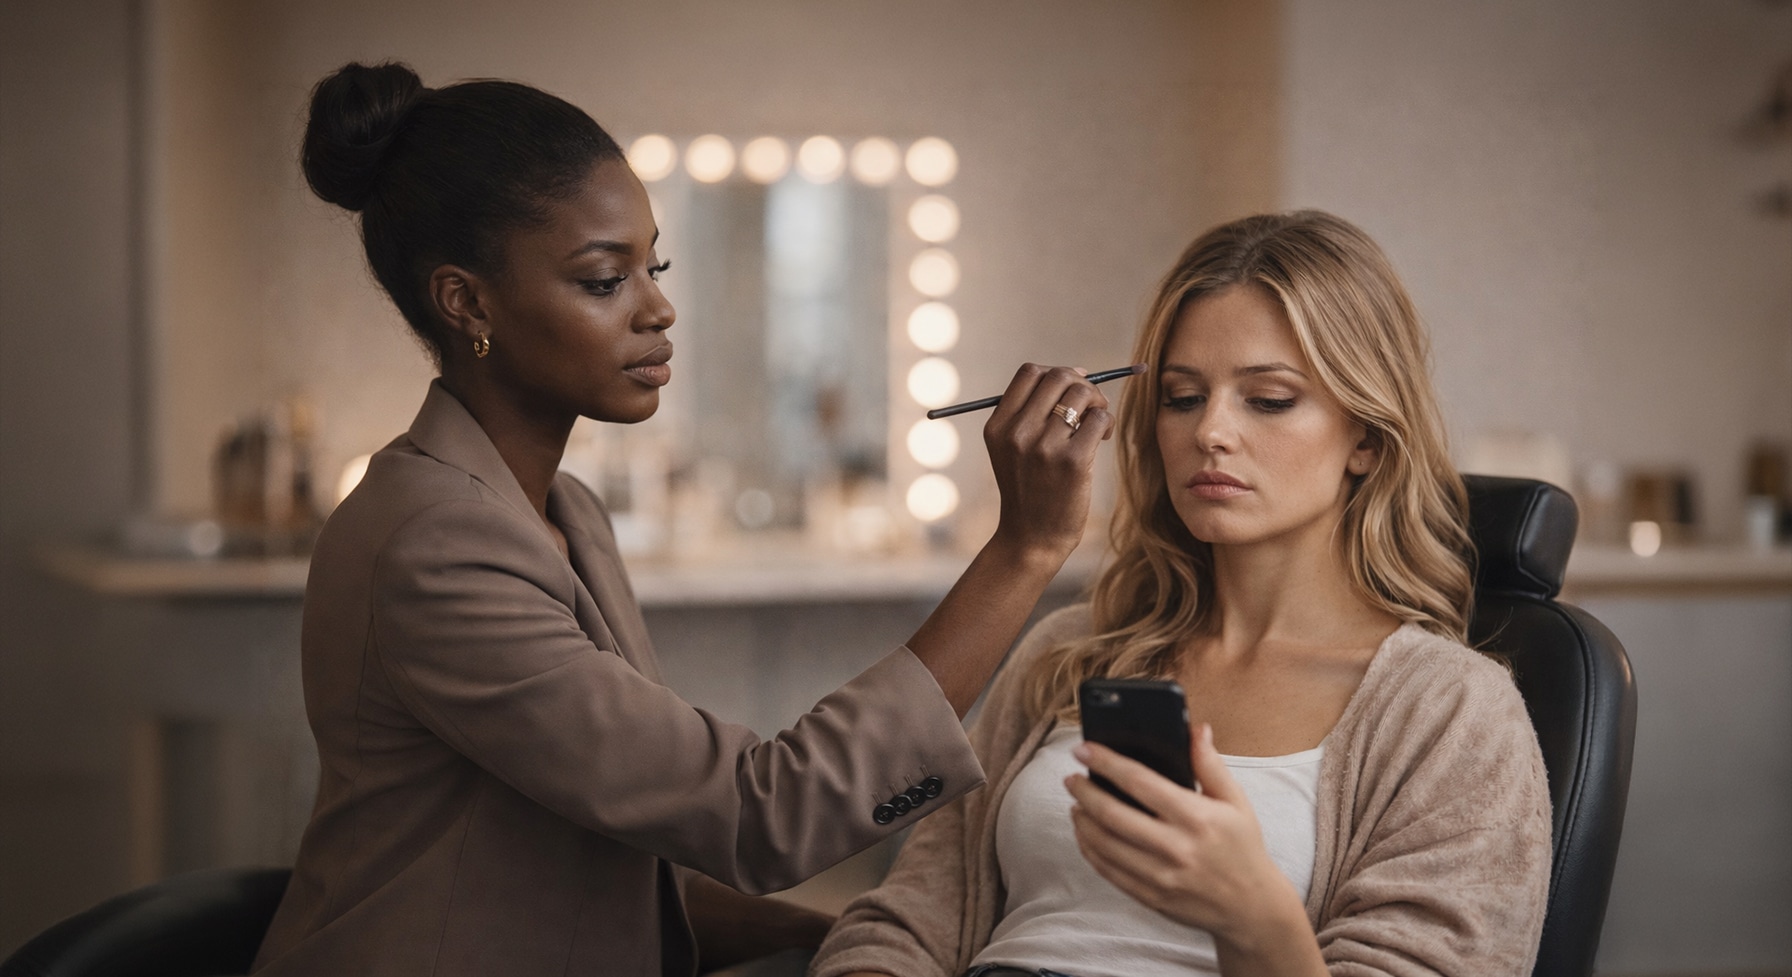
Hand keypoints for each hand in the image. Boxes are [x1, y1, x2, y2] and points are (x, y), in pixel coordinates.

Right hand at [982, 363, 1115, 560]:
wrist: (1031, 538)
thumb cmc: (1029, 489)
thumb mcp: (1011, 449)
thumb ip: (1029, 413)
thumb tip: (1076, 374)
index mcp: (998, 426)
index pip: (1029, 373)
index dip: (1056, 373)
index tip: (1071, 386)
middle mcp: (1017, 433)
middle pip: (1058, 377)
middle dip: (1082, 383)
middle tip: (1091, 404)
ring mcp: (1044, 447)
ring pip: (1082, 394)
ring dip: (1098, 402)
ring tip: (1098, 423)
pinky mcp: (1073, 462)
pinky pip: (1100, 418)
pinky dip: (1107, 421)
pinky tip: (1103, 437)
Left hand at [1064, 724, 1310, 951]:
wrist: (1252, 908)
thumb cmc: (1243, 847)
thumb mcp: (1236, 802)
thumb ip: (1211, 765)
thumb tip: (1196, 729)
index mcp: (1197, 817)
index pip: (1140, 782)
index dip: (1107, 763)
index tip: (1084, 749)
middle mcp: (1177, 847)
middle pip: (1113, 814)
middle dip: (1084, 791)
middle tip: (1071, 778)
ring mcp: (1162, 876)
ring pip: (1105, 844)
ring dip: (1082, 820)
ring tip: (1075, 804)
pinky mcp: (1152, 897)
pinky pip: (1109, 871)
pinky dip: (1090, 849)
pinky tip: (1085, 834)